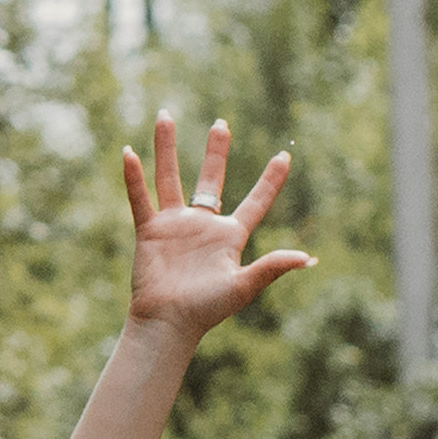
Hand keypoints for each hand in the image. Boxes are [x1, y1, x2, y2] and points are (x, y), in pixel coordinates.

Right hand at [124, 113, 312, 343]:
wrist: (169, 323)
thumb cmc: (207, 309)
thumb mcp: (243, 286)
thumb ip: (272, 267)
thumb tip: (308, 259)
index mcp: (230, 236)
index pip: (256, 202)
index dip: (271, 180)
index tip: (285, 155)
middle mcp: (203, 225)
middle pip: (211, 179)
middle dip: (216, 151)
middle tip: (221, 123)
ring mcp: (175, 225)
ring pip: (170, 177)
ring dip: (167, 147)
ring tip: (165, 116)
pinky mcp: (150, 231)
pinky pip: (141, 198)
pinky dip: (134, 177)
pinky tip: (129, 152)